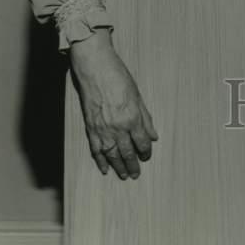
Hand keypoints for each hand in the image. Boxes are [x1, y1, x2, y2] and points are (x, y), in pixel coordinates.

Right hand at [69, 29, 158, 179]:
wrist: (95, 69)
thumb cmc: (118, 77)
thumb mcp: (138, 95)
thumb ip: (146, 118)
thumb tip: (153, 135)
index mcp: (133, 118)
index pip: (142, 142)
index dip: (146, 151)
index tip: (147, 155)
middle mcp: (118, 127)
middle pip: (127, 153)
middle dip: (133, 165)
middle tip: (136, 174)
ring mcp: (103, 129)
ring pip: (112, 155)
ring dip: (119, 167)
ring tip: (124, 176)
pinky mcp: (91, 128)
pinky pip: (96, 150)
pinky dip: (101, 161)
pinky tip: (105, 168)